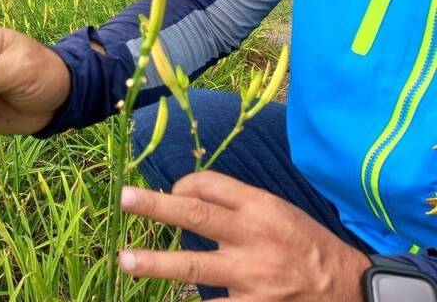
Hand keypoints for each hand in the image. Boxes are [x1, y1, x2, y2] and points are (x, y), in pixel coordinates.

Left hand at [118, 171, 370, 300]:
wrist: (350, 290)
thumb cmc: (306, 245)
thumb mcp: (278, 211)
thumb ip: (236, 203)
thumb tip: (183, 196)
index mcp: (260, 207)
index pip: (209, 184)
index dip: (180, 186)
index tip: (168, 193)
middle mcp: (253, 237)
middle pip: (196, 216)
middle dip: (156, 206)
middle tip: (123, 198)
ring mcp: (252, 277)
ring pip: (196, 267)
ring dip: (158, 263)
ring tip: (126, 260)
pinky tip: (166, 300)